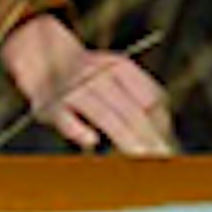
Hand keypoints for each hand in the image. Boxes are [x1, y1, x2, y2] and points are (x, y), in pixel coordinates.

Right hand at [0, 14, 174, 155]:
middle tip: (163, 157)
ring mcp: (75, 89)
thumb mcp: (115, 71)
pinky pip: (67, 119)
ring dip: (125, 138)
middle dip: (149, 137)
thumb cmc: (86, 74)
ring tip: (142, 156)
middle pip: (131, 110)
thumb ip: (138, 92)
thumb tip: (165, 125)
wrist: (40, 53)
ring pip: (104, 115)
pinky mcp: (51, 104)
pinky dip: (79, 130)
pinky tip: (92, 141)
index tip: (171, 142)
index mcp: (119, 67)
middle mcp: (99, 75)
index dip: (162, 121)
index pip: (150, 96)